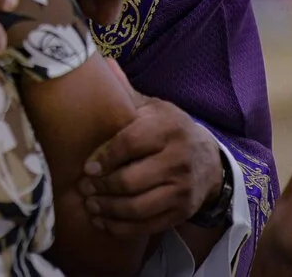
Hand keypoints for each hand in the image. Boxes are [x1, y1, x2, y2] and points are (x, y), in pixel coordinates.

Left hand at [78, 66, 224, 235]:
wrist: (208, 159)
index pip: (130, 144)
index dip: (105, 157)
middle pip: (132, 180)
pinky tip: (104, 222)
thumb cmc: (168, 129)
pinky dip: (122, 227)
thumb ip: (126, 92)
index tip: (86, 166)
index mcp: (167, 128)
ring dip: (108, 210)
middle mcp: (178, 159)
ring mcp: (182, 189)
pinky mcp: (182, 212)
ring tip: (90, 205)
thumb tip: (101, 62)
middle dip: (102, 187)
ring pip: (138, 207)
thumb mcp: (153, 107)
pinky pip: (149, 225)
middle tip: (83, 188)